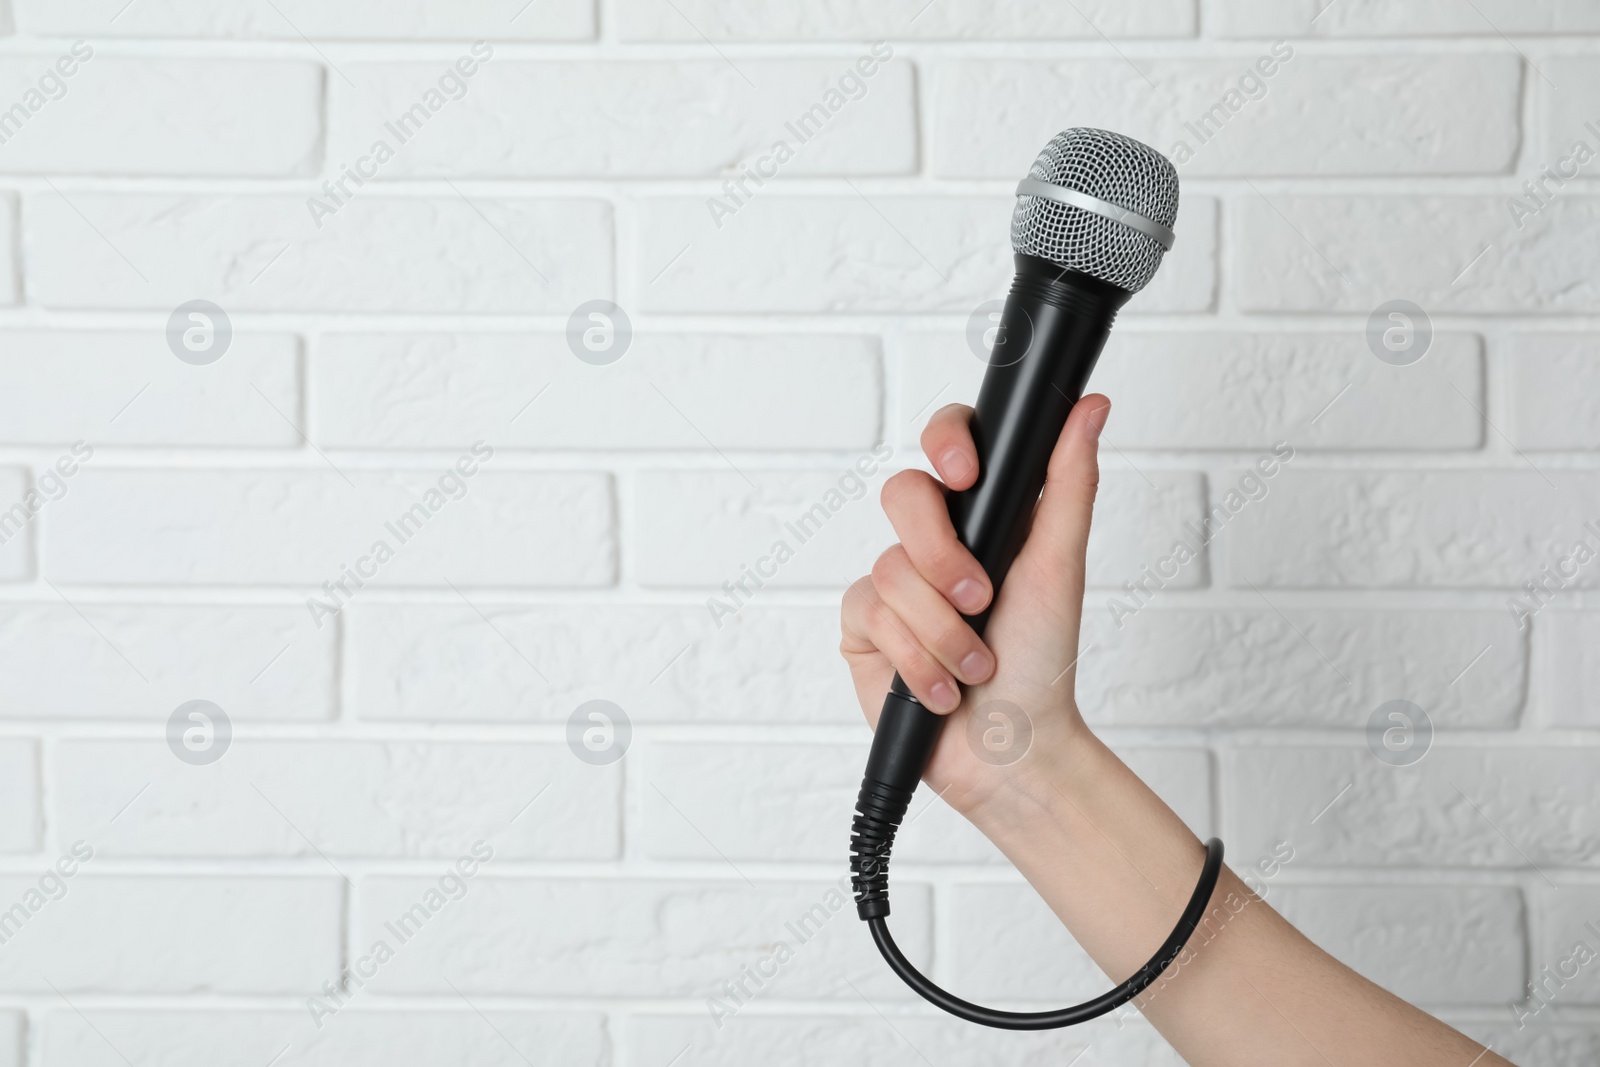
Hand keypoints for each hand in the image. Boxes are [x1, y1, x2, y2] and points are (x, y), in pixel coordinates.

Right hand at [840, 394, 1110, 815]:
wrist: (1009, 749)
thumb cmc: (1042, 662)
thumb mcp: (1060, 567)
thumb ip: (1069, 482)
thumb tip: (1091, 406)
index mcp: (982, 514)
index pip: (949, 442)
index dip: (945, 443)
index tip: (967, 477)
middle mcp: (932, 541)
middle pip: (902, 495)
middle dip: (942, 556)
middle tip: (980, 600)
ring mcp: (893, 584)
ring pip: (891, 569)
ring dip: (942, 630)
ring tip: (975, 665)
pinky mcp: (863, 628)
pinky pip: (871, 615)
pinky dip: (915, 659)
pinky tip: (940, 688)